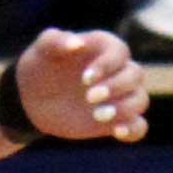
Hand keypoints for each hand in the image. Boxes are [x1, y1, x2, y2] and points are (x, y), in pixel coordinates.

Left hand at [13, 25, 148, 147]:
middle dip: (116, 87)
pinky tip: (118, 132)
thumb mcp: (40, 50)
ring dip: (124, 109)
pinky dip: (133, 130)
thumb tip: (77, 43)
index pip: (119, 52)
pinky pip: (139, 126)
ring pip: (140, 99)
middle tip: (89, 98)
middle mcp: (117, 71)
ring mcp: (120, 96)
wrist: (33, 98)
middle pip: (135, 75)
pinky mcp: (118, 120)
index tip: (85, 78)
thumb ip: (56, 41)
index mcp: (103, 48)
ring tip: (98, 116)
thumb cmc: (40, 67)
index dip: (107, 65)